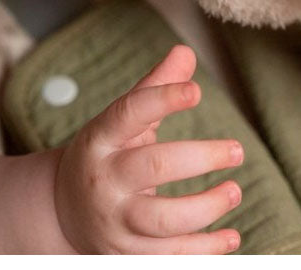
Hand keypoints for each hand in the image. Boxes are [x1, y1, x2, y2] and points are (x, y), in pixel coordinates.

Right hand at [54, 45, 243, 253]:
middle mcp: (104, 179)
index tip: (196, 91)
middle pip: (153, 167)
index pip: (129, 112)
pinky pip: (169, 257)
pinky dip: (205, 250)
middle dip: (200, 158)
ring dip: (206, 208)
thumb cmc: (108, 152)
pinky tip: (232, 236)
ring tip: (235, 190)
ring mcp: (114, 221)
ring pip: (163, 221)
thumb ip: (155, 86)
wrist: (63, 210)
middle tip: (237, 150)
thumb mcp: (122, 119)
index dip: (162, 99)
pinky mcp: (126, 254)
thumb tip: (186, 51)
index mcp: (101, 138)